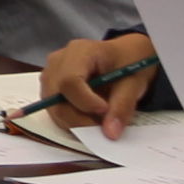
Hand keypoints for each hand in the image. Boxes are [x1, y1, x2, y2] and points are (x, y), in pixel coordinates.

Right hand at [38, 34, 153, 132]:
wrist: (122, 57)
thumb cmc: (127, 63)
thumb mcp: (133, 83)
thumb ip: (122, 106)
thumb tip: (110, 133)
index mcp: (80, 51)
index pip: (70, 80)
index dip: (85, 102)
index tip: (106, 111)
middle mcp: (58, 61)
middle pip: (56, 98)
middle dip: (80, 119)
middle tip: (104, 125)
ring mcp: (51, 75)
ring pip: (53, 108)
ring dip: (76, 122)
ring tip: (100, 119)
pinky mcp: (50, 88)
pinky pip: (55, 111)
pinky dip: (72, 121)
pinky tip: (90, 116)